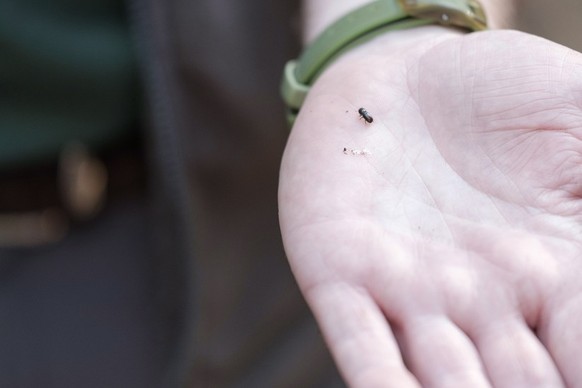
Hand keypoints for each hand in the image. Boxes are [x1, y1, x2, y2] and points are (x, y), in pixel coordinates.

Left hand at [279, 27, 581, 386]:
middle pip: (524, 387)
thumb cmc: (498, 92)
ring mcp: (411, 291)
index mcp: (555, 272)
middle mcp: (485, 300)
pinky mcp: (342, 272)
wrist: (402, 73)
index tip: (577, 376)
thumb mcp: (579, 117)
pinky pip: (362, 346)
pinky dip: (384, 385)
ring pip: (446, 382)